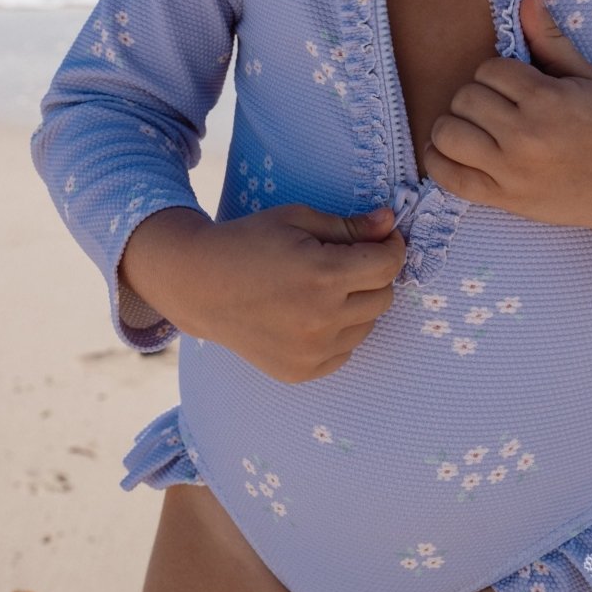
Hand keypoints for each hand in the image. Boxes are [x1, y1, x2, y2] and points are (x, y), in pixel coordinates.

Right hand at [121, 204, 405, 382]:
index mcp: (324, 275)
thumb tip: (389, 222)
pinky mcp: (300, 372)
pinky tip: (312, 313)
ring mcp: (311, 351)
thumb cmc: (248, 242)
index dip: (392, 247)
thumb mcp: (298, 219)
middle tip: (347, 260)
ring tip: (324, 287)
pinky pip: (345, 352)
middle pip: (383, 297)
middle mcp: (322, 319)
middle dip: (374, 274)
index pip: (388, 266)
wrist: (198, 286)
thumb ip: (349, 226)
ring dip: (358, 305)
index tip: (383, 239)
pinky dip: (339, 333)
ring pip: (367, 326)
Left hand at [425, 0, 591, 249]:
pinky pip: (448, 177)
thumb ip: (549, 38)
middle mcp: (525, 136)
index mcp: (547, 100)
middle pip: (465, 98)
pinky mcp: (502, 199)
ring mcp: (511, 171)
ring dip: (454, 124)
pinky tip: (453, 151)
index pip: (489, 69)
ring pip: (447, 133)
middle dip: (477, 96)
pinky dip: (438, 160)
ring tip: (474, 126)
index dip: (497, 73)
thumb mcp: (585, 76)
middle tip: (497, 106)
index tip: (514, 85)